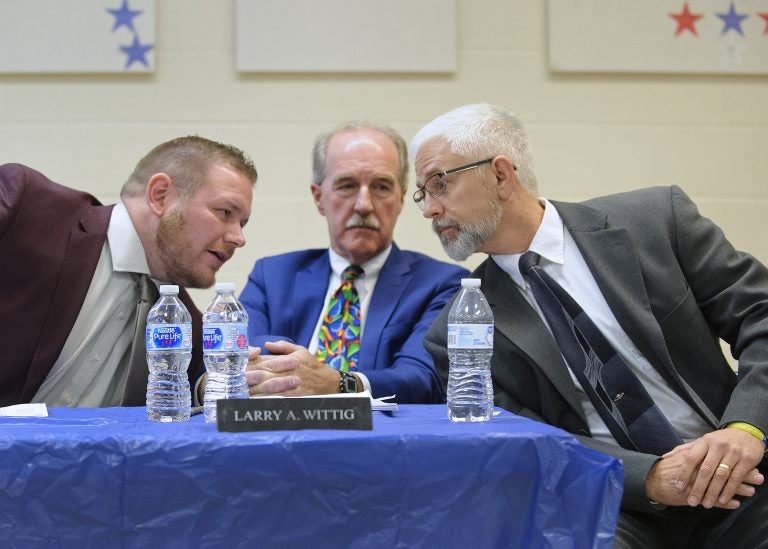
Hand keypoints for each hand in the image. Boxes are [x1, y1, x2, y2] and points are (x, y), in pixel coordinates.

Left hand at [245, 340, 338, 395]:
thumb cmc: (312, 366)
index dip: (251, 365)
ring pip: (269, 388)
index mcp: (287, 360)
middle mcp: (288, 372)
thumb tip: (266, 344)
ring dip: (254, 391)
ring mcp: (291, 385)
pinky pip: (278, 399)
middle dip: (249, 379)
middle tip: (235, 382)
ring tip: (240, 394)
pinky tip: (256, 404)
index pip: (265, 361)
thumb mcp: (300, 351)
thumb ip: (283, 347)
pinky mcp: (294, 397)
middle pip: (264, 375)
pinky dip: (267, 401)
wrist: (329, 382)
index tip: (238, 369)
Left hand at [646, 429, 764, 508]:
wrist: (747, 432)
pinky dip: (728, 490)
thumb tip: (664, 457)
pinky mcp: (747, 460)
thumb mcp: (703, 440)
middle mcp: (718, 446)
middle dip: (697, 487)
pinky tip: (722, 500)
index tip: (679, 487)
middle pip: (705, 470)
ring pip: (720, 476)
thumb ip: (684, 449)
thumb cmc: (721, 440)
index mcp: (705, 441)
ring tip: (705, 504)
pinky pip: (736, 478)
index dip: (684, 473)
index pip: (691, 458)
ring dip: (712, 492)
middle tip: (691, 501)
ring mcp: (733, 453)